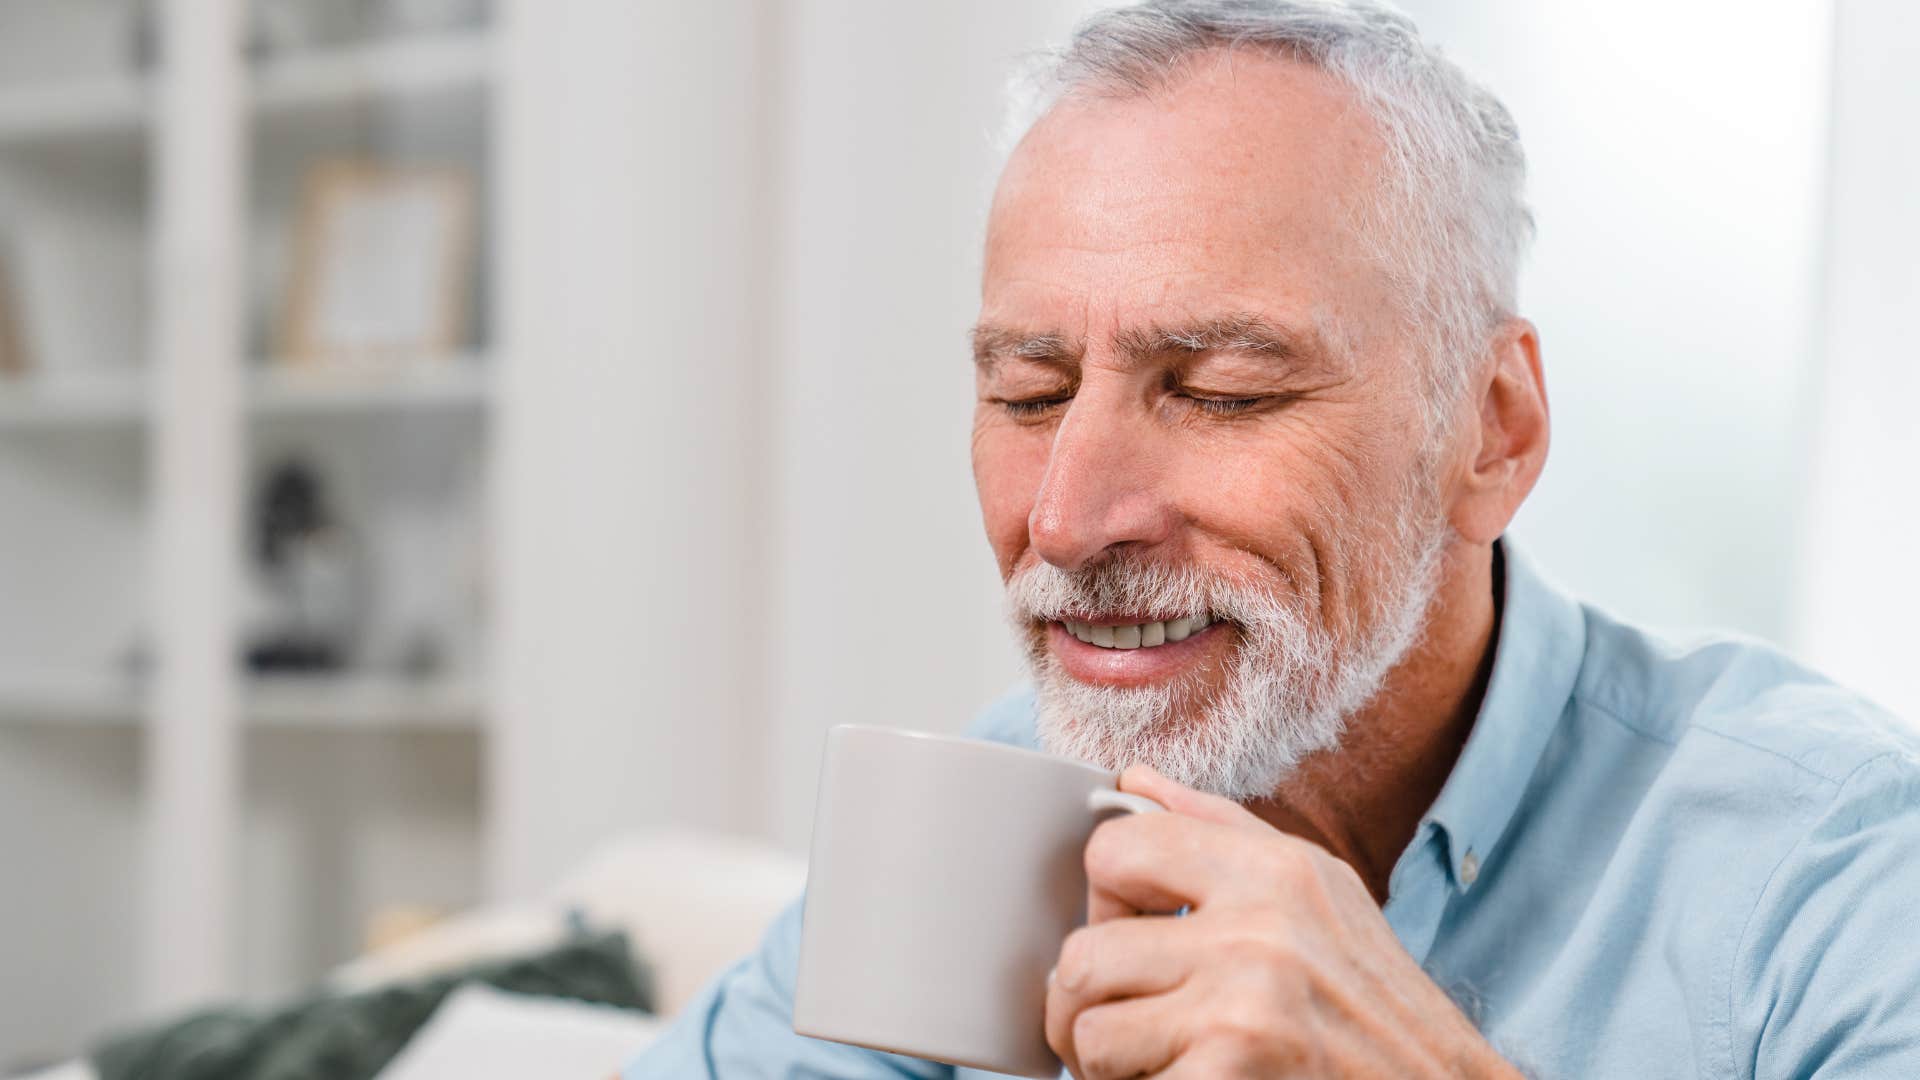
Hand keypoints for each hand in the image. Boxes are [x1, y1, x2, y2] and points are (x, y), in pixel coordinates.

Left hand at [1045, 766, 1519, 1078]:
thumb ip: (1218, 829)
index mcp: (1274, 872)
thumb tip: (1133, 782)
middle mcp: (1257, 935)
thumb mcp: (1321, 894)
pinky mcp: (1226, 1078)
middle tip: (1148, 1023)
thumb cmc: (1377, 1009)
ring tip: (1178, 1058)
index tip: (1137, 935)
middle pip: (1084, 958)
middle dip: (1099, 1002)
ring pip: (1089, 1034)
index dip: (1106, 902)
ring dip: (1118, 1062)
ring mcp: (1241, 1014)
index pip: (1111, 851)